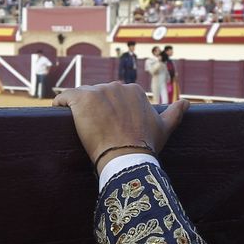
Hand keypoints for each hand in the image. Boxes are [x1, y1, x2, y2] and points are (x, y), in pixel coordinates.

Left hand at [53, 81, 188, 172]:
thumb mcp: (164, 128)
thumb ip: (175, 113)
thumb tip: (186, 103)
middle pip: (99, 95)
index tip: (108, 125)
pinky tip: (57, 111)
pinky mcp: (81, 99)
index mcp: (134, 91)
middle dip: (95, 109)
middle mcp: (117, 86)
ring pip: (82, 96)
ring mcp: (99, 91)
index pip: (115, 97)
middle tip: (93, 129)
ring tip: (74, 124)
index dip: (110, 111)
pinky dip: (59, 103)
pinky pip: (64, 97)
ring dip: (78, 108)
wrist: (126, 157)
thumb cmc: (145, 145)